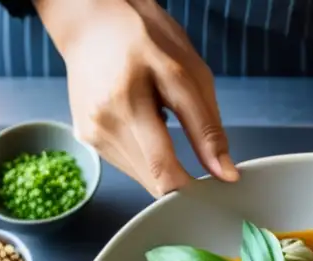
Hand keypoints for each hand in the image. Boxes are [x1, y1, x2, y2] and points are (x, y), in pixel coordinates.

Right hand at [36, 0, 237, 196]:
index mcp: (127, 105)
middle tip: (200, 158)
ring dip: (162, 166)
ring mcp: (90, 134)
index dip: (192, 191)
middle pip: (153, 182)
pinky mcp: (86, 137)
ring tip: (163, 124)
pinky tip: (145, 125)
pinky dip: (146, 155)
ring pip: (142, 177)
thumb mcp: (188, 74)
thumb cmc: (143, 36)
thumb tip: (225, 174)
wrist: (91, 18)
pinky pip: (128, 163)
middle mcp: (102, 126)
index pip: (163, 173)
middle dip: (182, 180)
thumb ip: (207, 129)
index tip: (214, 191)